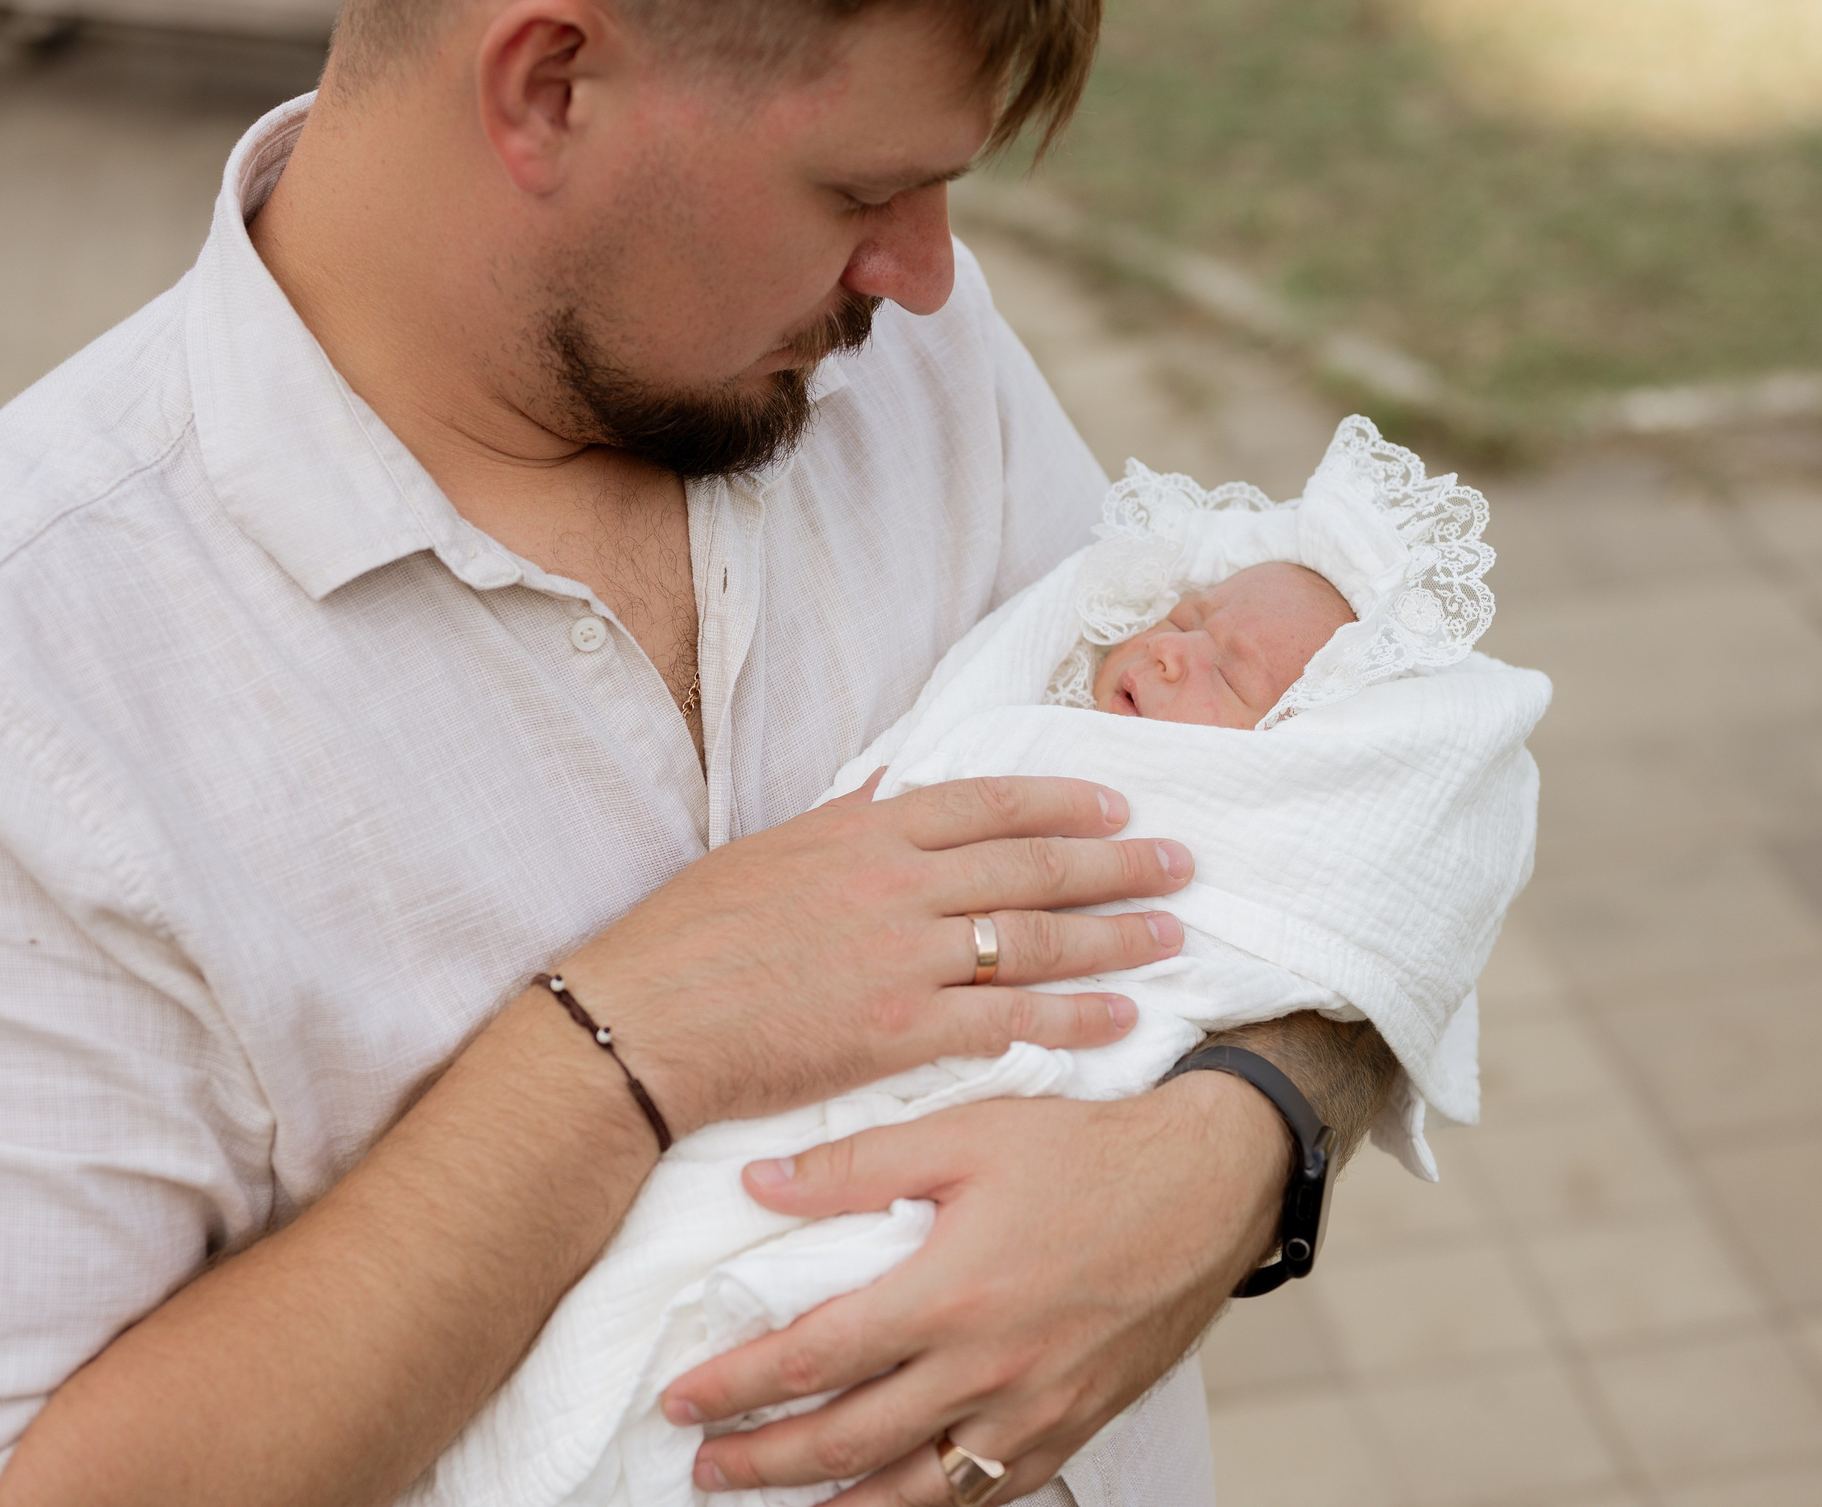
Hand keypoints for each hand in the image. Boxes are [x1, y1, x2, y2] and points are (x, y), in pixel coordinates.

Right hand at [561, 776, 1191, 1130]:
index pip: (986, 802)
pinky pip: (1009, 1022)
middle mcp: (895, 883)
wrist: (641, 1020)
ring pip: (1034, 940)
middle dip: (1118, 863)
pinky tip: (1121, 1019)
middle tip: (1180, 862)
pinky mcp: (899, 1032)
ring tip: (1171, 935)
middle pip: (1032, 866)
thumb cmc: (684, 939)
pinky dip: (1073, 1018)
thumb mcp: (762, 852)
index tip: (1114, 804)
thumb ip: (839, 821)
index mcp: (863, 830)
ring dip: (1114, 936)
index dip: (1061, 802)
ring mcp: (902, 958)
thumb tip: (887, 788)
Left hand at [658, 1078, 1291, 1502]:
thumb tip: (760, 1184)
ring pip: (916, 1493)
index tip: (684, 1398)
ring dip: (836, 1506)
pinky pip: (987, 1494)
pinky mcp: (1071, 1429)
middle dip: (765, 1462)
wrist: (1211, 1186)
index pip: (815, 1359)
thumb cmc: (1091, 1152)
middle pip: (848, 1442)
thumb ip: (858, 1163)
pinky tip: (893, 1505)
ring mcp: (1033, 1411)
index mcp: (951, 1294)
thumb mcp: (969, 1132)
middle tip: (704, 1466)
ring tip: (782, 1504)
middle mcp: (989, 1369)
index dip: (738, 1386)